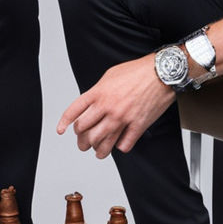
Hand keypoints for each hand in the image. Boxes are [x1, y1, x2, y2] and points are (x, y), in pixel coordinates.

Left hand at [56, 55, 173, 158]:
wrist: (161, 73)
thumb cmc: (137, 71)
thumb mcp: (110, 75)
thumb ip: (97, 91)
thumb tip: (90, 105)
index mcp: (98, 93)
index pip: (74, 111)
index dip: (64, 123)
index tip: (61, 131)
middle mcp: (107, 107)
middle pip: (84, 131)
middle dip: (81, 140)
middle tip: (83, 143)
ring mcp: (122, 118)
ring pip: (101, 143)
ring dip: (97, 150)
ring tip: (97, 152)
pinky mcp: (138, 125)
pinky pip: (123, 145)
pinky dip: (120, 147)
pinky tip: (119, 145)